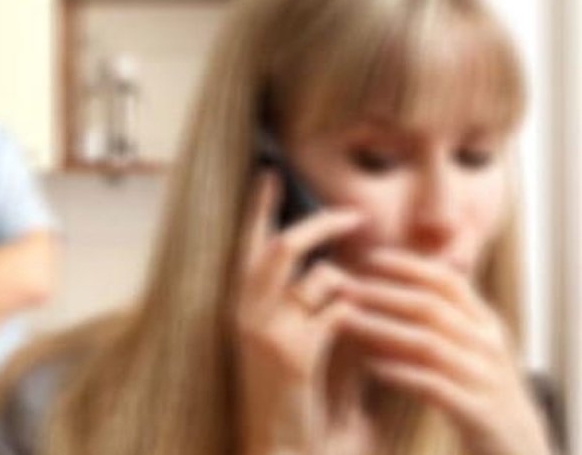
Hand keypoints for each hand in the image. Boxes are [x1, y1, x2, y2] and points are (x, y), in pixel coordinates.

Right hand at [234, 173, 368, 454]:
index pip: (247, 243)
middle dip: (323, 224)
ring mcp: (267, 331)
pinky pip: (338, 312)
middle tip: (354, 216)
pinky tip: (361, 335)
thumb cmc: (286, 390)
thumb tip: (331, 265)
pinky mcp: (293, 354)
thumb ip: (300, 300)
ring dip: (350, 285)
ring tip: (358, 305)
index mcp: (240, 303)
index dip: (259, 206)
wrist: (279, 443)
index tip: (270, 172)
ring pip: (321, 278)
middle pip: (286, 245)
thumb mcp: (281, 337)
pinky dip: (356, 315)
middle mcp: (245, 311)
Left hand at [340, 248, 553, 454]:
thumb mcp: (471, 347)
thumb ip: (444, 318)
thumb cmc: (479, 391)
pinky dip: (401, 374)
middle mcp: (488, 346)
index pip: (448, 282)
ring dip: (382, 329)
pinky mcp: (477, 413)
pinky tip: (371, 367)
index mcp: (485, 324)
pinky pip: (435, 387)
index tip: (369, 257)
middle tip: (343, 286)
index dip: (409, 266)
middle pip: (432, 308)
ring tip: (345, 320)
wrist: (519, 447)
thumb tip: (398, 283)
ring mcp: (485, 379)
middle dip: (384, 294)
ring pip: (429, 345)